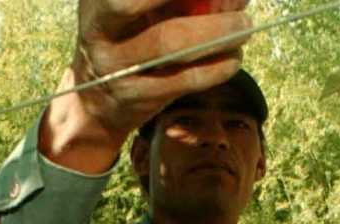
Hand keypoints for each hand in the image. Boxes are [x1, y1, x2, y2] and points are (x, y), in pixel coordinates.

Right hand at [40, 0, 252, 172]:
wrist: (98, 98)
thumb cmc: (129, 37)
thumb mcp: (136, 11)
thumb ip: (177, 3)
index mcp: (98, 1)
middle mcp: (97, 28)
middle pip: (130, 3)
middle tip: (234, 0)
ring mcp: (113, 64)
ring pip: (167, 43)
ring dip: (214, 33)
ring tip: (243, 27)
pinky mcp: (133, 95)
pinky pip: (182, 79)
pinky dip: (215, 67)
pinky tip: (232, 59)